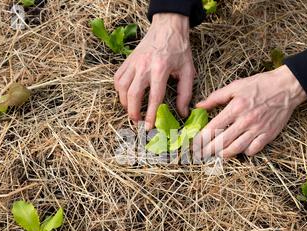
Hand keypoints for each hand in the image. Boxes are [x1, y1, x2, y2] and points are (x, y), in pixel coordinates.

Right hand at [114, 13, 194, 129]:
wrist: (167, 27)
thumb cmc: (179, 49)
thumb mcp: (188, 71)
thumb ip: (185, 93)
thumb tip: (183, 113)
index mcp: (161, 69)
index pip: (154, 97)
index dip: (150, 114)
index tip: (149, 127)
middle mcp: (144, 66)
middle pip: (133, 94)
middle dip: (133, 112)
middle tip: (137, 122)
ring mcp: (133, 62)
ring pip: (121, 87)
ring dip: (124, 103)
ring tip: (132, 111)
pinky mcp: (127, 60)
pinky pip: (117, 78)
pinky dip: (119, 90)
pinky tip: (126, 96)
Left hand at [194, 65, 306, 157]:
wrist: (287, 87)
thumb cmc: (260, 85)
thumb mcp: (235, 86)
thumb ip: (215, 97)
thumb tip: (198, 106)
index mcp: (235, 108)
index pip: (213, 128)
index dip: (201, 139)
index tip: (194, 144)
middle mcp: (245, 121)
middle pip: (222, 141)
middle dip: (208, 150)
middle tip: (200, 155)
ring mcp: (257, 129)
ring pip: (236, 149)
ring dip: (223, 154)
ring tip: (216, 155)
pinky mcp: (268, 135)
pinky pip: (253, 150)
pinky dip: (244, 152)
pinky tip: (238, 149)